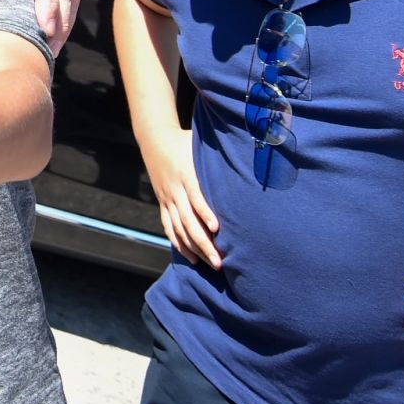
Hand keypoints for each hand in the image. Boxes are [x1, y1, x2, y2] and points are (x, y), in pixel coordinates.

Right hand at [143, 127, 219, 268]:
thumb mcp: (200, 143)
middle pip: (188, 220)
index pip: (195, 196)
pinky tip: (192, 258)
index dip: (205, 212)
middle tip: (220, 261)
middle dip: (204, 242)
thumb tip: (249, 152)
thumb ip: (221, 151)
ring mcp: (167, 198)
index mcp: (186, 173)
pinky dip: (179, 244)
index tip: (217, 228)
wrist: (154, 139)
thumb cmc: (185, 141)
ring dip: (195, 248)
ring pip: (179, 228)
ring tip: (212, 264)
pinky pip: (169, 227)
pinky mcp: (163, 204)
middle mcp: (175, 189)